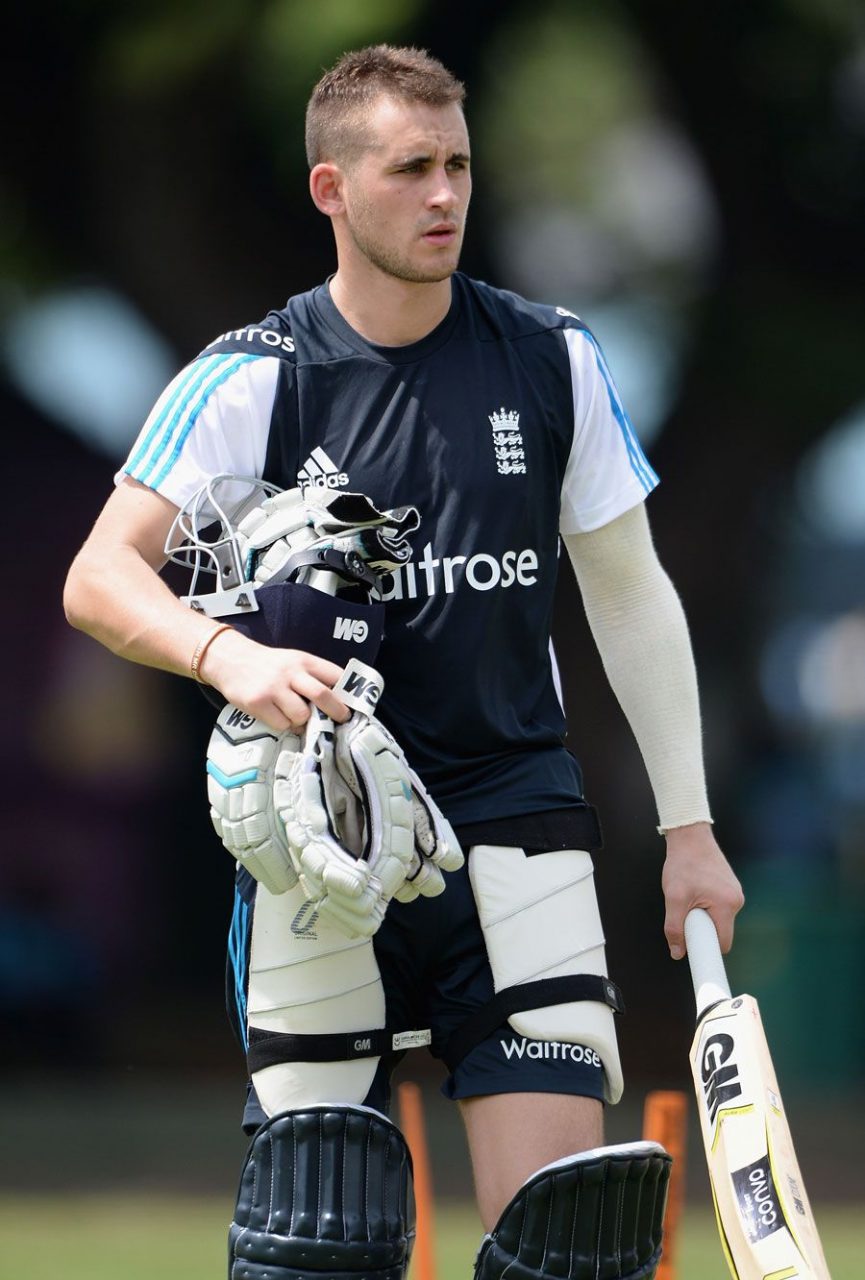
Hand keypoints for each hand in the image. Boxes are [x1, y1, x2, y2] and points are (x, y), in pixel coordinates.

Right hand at [198, 627, 348, 731]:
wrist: (231, 660)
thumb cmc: (268, 665)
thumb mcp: (294, 661)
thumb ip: (313, 676)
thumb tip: (338, 700)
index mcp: (304, 661)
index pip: (335, 675)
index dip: (348, 692)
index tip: (354, 705)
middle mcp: (291, 673)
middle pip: (323, 696)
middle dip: (337, 712)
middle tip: (341, 720)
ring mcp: (274, 688)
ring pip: (302, 715)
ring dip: (303, 722)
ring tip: (296, 716)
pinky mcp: (258, 703)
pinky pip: (282, 724)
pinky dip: (284, 725)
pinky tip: (278, 717)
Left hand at [661, 822, 743, 959]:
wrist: (690, 836)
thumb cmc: (683, 864)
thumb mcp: (674, 897)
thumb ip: (674, 927)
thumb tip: (677, 952)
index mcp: (727, 905)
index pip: (722, 943)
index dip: (707, 949)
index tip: (695, 951)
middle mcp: (736, 900)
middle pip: (720, 931)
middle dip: (702, 928)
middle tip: (685, 913)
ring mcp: (735, 892)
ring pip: (718, 918)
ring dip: (703, 915)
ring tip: (689, 896)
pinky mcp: (730, 887)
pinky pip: (718, 906)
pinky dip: (706, 904)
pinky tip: (695, 889)